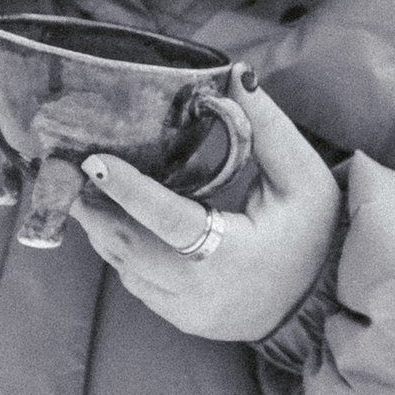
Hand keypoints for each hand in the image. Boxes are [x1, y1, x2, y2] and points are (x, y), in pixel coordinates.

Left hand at [70, 81, 341, 342]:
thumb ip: (268, 126)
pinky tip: (118, 223)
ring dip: (104, 232)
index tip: (95, 163)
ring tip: (84, 192)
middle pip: (131, 249)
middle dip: (96, 210)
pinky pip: (139, 286)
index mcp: (236, 255)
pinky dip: (123, 253)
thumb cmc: (316, 233)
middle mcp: (205, 292)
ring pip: (127, 271)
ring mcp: (192, 313)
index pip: (169, 220)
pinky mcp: (185, 321)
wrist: (324, 301)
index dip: (129, 190)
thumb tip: (237, 73)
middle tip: (70, 174)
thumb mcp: (303, 176)